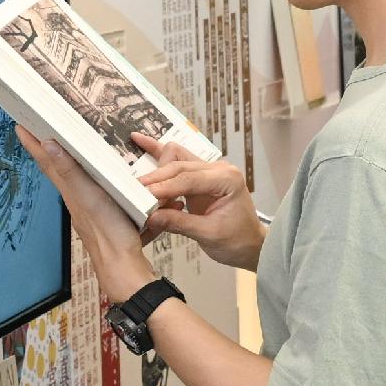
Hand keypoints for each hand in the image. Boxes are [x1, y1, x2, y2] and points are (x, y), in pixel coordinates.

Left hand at [15, 128, 155, 299]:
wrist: (122, 264)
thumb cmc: (106, 230)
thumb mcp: (88, 195)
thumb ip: (69, 171)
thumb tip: (47, 144)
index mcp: (70, 189)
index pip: (47, 161)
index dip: (33, 142)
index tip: (20, 124)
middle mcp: (75, 195)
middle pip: (56, 167)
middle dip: (47, 146)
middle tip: (39, 128)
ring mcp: (89, 204)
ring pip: (73, 176)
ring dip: (66, 158)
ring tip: (65, 142)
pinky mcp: (104, 210)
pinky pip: (91, 185)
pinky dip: (89, 172)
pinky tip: (98, 171)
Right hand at [136, 141, 267, 270]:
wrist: (250, 245)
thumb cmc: (236, 240)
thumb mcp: (209, 235)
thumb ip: (180, 223)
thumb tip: (150, 217)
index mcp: (226, 179)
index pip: (189, 178)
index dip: (164, 186)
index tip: (143, 195)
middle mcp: (218, 168)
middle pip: (179, 165)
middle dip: (157, 180)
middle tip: (135, 193)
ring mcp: (209, 170)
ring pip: (176, 158)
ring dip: (157, 169)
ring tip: (137, 184)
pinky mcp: (199, 176)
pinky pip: (177, 162)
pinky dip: (159, 154)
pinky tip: (140, 141)